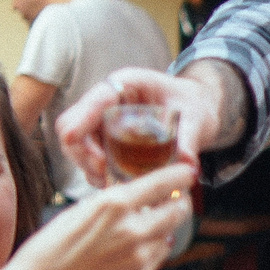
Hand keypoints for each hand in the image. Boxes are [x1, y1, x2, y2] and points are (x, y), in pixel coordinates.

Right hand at [1, 166, 196, 269]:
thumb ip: (110, 204)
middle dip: (178, 204)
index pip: (164, 182)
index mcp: (114, 205)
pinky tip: (127, 257)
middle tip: (174, 202)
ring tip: (140, 232)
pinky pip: (155, 262)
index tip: (187, 172)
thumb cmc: (48, 252)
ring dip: (161, 231)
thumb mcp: (77, 213)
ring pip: (168, 237)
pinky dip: (148, 255)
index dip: (180, 175)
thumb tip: (132, 196)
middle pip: (177, 211)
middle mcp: (133, 230)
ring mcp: (139, 259)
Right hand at [55, 65, 227, 183]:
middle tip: (107, 176)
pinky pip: (89, 157)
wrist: (197, 107)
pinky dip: (98, 173)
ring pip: (76, 146)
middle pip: (72, 128)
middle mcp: (107, 101)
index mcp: (124, 85)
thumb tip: (186, 165)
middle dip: (84, 157)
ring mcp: (103, 120)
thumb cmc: (194, 105)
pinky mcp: (105, 138)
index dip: (82, 134)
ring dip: (89, 168)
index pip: (88, 106)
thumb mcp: (196, 118)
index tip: (100, 162)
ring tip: (113, 184)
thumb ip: (189, 138)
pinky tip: (116, 184)